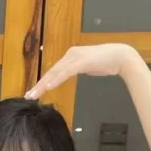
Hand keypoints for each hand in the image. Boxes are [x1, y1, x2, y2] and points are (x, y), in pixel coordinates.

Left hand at [25, 44, 139, 98]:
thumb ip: (77, 68)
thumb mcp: (87, 66)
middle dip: (39, 85)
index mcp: (71, 56)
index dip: (43, 82)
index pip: (54, 71)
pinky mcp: (82, 61)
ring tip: (34, 93)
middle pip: (51, 72)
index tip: (34, 91)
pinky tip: (49, 86)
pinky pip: (66, 72)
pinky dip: (57, 79)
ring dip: (44, 84)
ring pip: (56, 72)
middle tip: (29, 95)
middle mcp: (71, 54)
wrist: (121, 56)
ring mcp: (76, 57)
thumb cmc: (107, 62)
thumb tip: (69, 74)